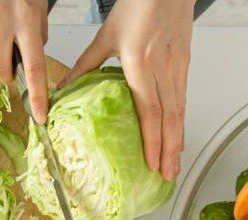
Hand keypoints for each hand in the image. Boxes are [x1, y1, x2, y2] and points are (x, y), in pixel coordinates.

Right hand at [0, 0, 51, 121]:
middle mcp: (1, 18)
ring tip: (0, 23)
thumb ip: (36, 32)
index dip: (38, 95)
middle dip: (6, 73)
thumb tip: (28, 61)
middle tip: (12, 64)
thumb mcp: (38, 2)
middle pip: (0, 67)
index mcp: (26, 18)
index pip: (35, 66)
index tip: (40, 116)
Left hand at [62, 0, 194, 179]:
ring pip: (180, 110)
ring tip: (174, 164)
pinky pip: (183, 97)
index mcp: (139, 62)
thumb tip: (62, 90)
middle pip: (169, 117)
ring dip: (177, 140)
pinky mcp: (184, 63)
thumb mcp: (105, 36)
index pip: (149, 110)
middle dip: (168, 150)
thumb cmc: (137, 5)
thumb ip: (85, 66)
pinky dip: (181, 120)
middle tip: (166, 175)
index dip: (152, 140)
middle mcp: (161, 68)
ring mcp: (176, 66)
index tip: (151, 162)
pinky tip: (178, 135)